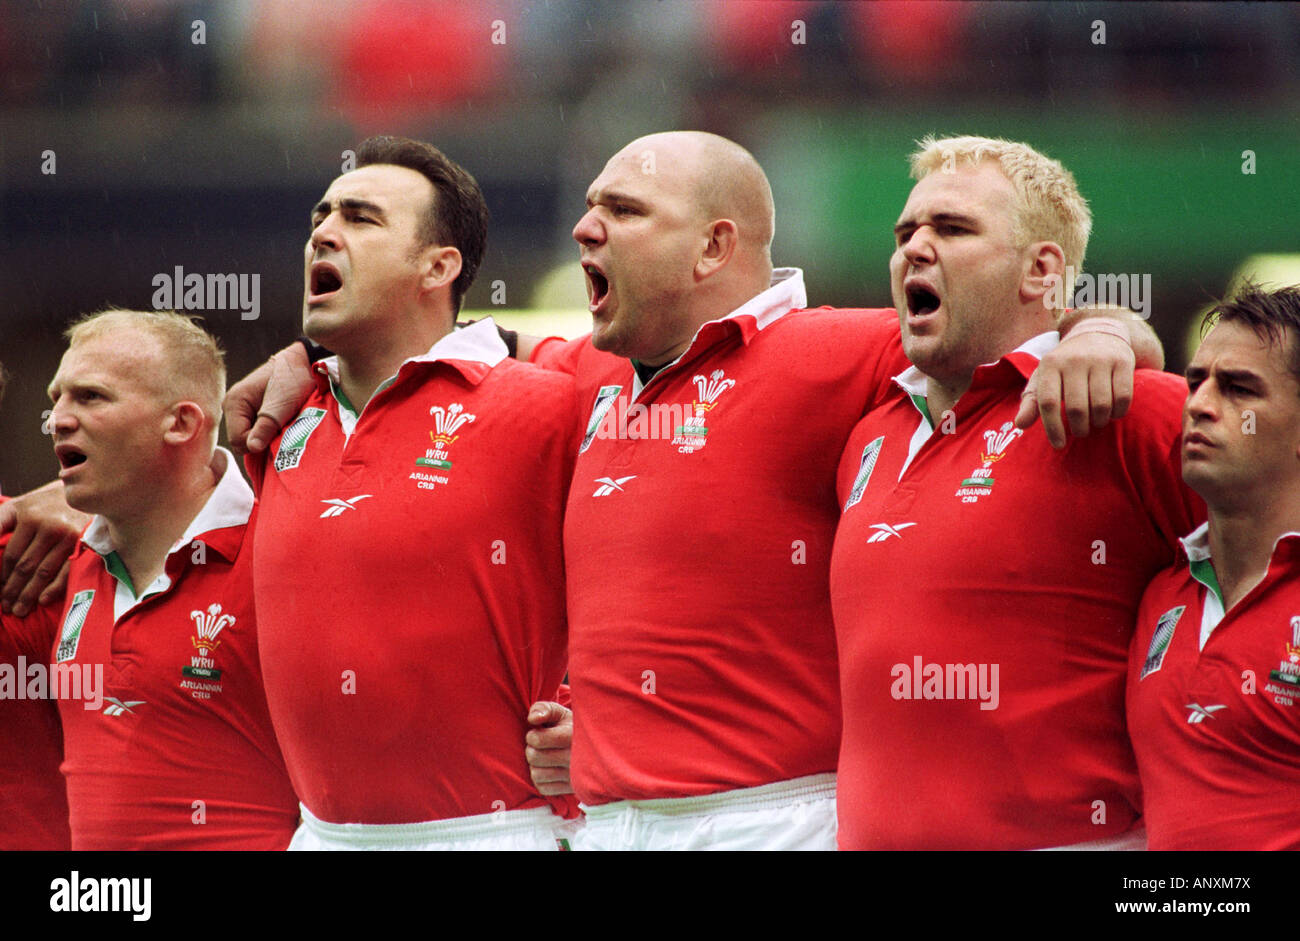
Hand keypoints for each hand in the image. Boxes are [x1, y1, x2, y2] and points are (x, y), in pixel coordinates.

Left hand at [0, 481, 89, 615]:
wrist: (79, 496)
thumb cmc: (41, 505)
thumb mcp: (16, 509)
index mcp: (30, 518)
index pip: (11, 555)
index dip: (2, 576)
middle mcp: (50, 527)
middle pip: (26, 566)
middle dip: (13, 590)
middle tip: (6, 608)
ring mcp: (69, 537)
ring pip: (44, 572)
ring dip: (30, 594)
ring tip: (20, 610)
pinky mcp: (84, 545)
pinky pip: (67, 571)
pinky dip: (54, 588)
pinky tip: (42, 601)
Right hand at [223, 343, 313, 454]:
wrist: (304, 365)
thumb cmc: (293, 382)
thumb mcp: (280, 407)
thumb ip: (265, 428)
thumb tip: (252, 447)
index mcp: (234, 402)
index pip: (237, 440)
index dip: (257, 444)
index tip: (277, 436)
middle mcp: (232, 406)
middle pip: (240, 441)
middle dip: (261, 442)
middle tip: (281, 431)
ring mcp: (241, 409)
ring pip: (249, 438)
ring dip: (266, 438)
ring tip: (282, 426)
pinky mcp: (252, 412)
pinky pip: (256, 432)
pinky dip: (268, 433)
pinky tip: (280, 426)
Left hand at [525, 701, 572, 795]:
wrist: (595, 746)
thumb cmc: (571, 726)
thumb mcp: (560, 712)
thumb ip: (543, 709)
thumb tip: (533, 719)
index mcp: (573, 736)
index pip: (538, 740)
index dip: (532, 735)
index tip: (539, 732)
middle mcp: (576, 758)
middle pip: (534, 757)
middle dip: (532, 749)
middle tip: (540, 745)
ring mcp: (574, 776)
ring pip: (537, 774)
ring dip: (535, 765)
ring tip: (545, 757)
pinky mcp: (571, 789)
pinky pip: (544, 788)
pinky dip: (542, 779)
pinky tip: (549, 769)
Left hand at [1015, 326, 1134, 448]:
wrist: (1096, 333)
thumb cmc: (1065, 366)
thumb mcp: (1043, 379)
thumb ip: (1032, 402)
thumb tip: (1021, 424)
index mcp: (1050, 364)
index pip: (1048, 402)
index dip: (1052, 428)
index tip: (1059, 444)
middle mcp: (1074, 360)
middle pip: (1077, 408)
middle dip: (1080, 428)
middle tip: (1081, 431)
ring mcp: (1100, 359)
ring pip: (1101, 405)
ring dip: (1099, 422)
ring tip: (1095, 422)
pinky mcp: (1122, 361)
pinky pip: (1123, 397)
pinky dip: (1118, 412)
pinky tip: (1112, 413)